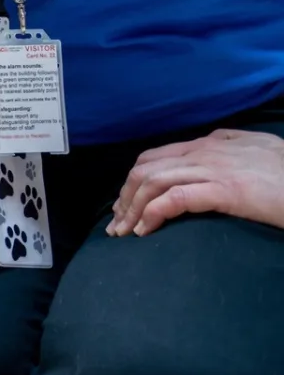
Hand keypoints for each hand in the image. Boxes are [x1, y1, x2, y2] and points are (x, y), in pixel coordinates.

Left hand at [108, 128, 283, 236]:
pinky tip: (145, 230)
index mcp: (211, 142)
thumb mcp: (258, 148)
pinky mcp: (226, 190)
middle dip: (124, 197)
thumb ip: (232, 145)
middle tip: (117, 223)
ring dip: (131, 209)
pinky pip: (174, 199)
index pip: (156, 157)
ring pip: (152, 183)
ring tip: (124, 232)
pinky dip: (152, 214)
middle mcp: (206, 151)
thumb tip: (214, 143)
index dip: (134, 181)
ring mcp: (214, 169)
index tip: (126, 204)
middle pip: (145, 169)